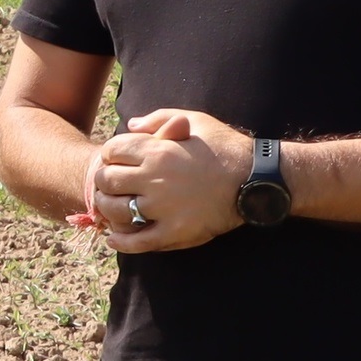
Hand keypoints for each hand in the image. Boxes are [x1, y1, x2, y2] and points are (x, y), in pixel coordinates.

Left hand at [92, 109, 252, 250]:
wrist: (256, 180)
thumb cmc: (226, 147)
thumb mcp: (195, 121)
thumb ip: (158, 118)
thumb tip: (130, 125)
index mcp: (157, 150)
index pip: (113, 151)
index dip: (109, 155)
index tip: (115, 160)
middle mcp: (154, 179)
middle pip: (108, 180)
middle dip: (104, 181)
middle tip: (108, 185)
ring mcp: (163, 208)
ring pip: (117, 211)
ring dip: (107, 209)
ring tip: (109, 208)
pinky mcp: (175, 232)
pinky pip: (138, 242)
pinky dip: (121, 242)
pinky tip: (114, 238)